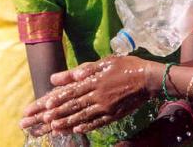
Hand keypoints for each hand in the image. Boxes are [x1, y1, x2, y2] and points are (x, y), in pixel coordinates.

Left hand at [22, 56, 153, 134]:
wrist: (149, 79)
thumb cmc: (127, 66)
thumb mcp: (105, 62)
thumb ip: (84, 69)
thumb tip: (63, 75)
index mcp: (95, 82)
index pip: (72, 92)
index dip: (58, 99)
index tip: (45, 105)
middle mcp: (99, 96)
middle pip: (74, 106)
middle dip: (57, 114)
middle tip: (43, 120)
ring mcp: (106, 108)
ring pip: (83, 117)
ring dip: (67, 123)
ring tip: (54, 128)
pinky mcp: (114, 115)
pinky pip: (97, 123)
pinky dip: (86, 127)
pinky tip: (77, 130)